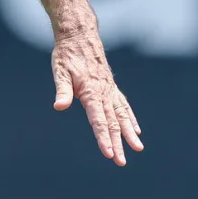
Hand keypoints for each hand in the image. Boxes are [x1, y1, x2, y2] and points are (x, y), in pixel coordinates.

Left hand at [51, 24, 142, 164]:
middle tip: (121, 162)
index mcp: (91, 92)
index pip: (98, 120)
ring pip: (122, 115)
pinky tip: (136, 130)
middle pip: (113, 122)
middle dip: (117, 143)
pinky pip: (124, 105)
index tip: (108, 153)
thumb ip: (62, 90)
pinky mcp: (111, 87)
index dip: (103, 138)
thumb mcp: (60, 71)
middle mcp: (104, 92)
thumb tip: (59, 106)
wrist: (80, 36)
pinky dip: (131, 118)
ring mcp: (110, 90)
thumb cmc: (66, 55)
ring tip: (137, 149)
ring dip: (129, 133)